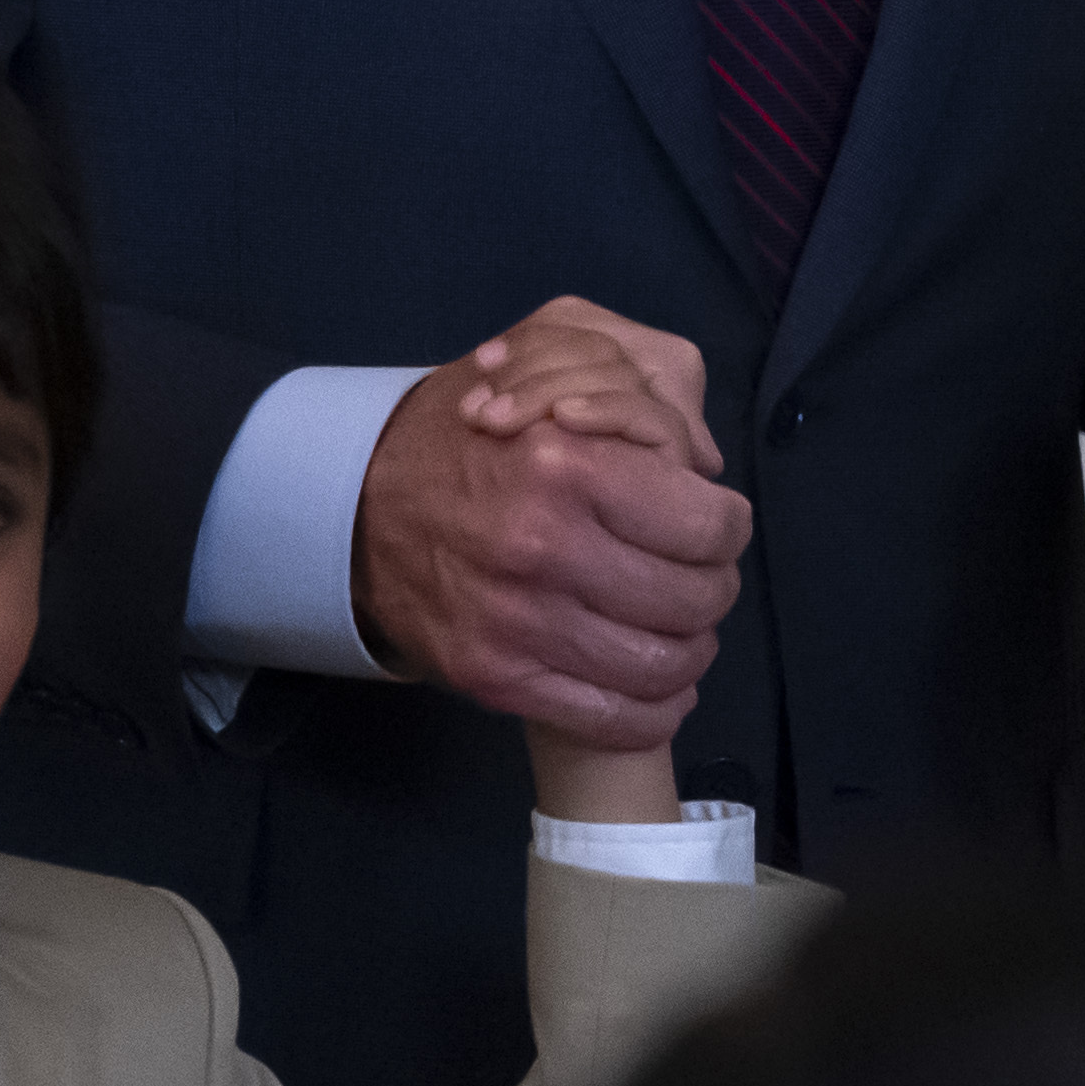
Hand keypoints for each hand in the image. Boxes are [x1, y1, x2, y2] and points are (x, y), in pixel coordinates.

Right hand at [352, 295, 749, 747]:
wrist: (356, 504)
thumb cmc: (469, 433)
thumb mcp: (547, 366)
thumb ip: (641, 392)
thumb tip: (707, 463)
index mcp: (569, 465)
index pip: (709, 526)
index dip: (728, 526)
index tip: (716, 523)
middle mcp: (546, 548)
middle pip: (695, 599)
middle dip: (713, 589)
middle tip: (699, 578)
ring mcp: (518, 623)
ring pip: (663, 665)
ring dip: (690, 653)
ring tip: (680, 632)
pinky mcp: (496, 677)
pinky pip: (611, 719)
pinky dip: (653, 711)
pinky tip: (658, 688)